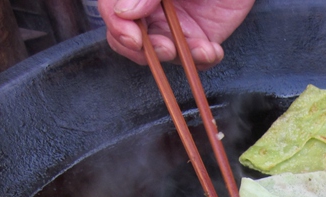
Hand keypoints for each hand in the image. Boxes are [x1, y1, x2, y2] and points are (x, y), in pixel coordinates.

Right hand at [98, 0, 255, 69]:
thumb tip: (123, 11)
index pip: (112, 11)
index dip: (118, 27)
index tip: (133, 37)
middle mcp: (150, 8)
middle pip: (130, 40)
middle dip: (147, 51)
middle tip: (166, 48)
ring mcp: (173, 25)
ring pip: (164, 54)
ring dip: (180, 57)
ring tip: (201, 48)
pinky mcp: (198, 39)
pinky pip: (194, 60)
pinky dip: (203, 60)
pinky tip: (212, 49)